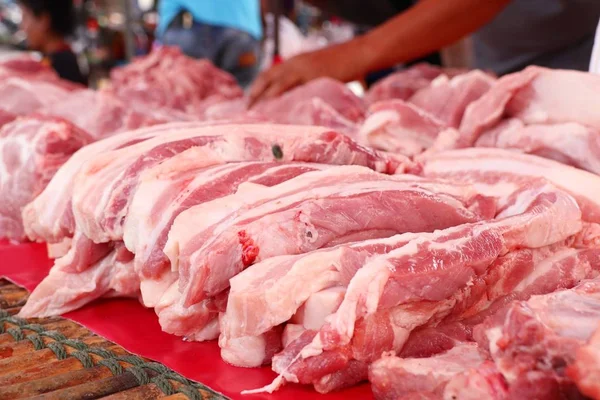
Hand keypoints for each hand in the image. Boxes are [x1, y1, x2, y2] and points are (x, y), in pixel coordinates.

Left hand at [248, 39, 369, 106]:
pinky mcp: (314, 78)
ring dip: (266, 100)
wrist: (358, 54)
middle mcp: (295, 64)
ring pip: (278, 85)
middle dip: (255, 94)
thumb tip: (295, 100)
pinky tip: (279, 114)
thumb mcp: (317, 70)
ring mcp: (304, 70)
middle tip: (247, 110)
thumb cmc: (342, 65)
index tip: (249, 101)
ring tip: (257, 115)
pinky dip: (285, 102)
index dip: (257, 87)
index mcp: (294, 62)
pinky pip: (295, 91)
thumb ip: (305, 82)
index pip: (268, 74)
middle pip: (267, 78)